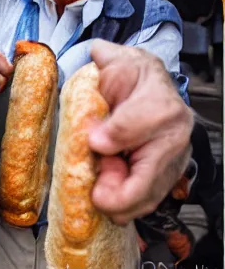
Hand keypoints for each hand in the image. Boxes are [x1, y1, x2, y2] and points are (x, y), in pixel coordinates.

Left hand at [88, 40, 193, 225]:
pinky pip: (151, 197)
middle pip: (150, 172)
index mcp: (159, 100)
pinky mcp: (170, 171)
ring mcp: (176, 154)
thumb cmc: (129, 73)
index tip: (93, 142)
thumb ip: (106, 64)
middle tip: (97, 196)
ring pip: (151, 192)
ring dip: (123, 203)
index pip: (137, 124)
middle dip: (121, 191)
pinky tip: (112, 207)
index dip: (115, 136)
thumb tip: (97, 61)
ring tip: (99, 200)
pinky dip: (129, 206)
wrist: (148, 83)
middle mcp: (175, 130)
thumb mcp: (116, 61)